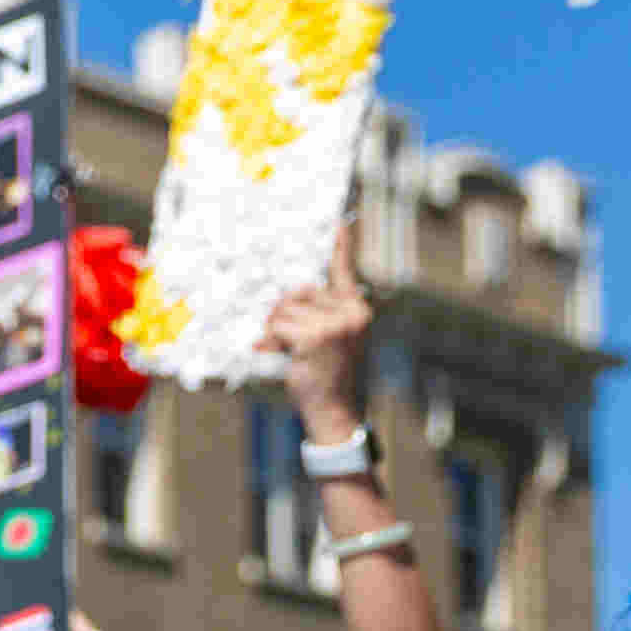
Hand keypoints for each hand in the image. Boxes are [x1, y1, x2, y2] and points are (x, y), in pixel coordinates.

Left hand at [255, 222, 372, 435]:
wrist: (334, 410)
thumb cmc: (325, 374)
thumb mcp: (328, 338)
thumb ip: (317, 314)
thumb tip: (286, 297)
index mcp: (355, 308)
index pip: (344, 271)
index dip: (340, 246)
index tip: (341, 221)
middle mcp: (351, 311)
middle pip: (299, 291)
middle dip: (283, 314)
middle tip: (287, 342)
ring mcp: (336, 322)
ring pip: (285, 308)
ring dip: (276, 331)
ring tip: (289, 353)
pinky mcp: (317, 335)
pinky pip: (280, 326)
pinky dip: (274, 342)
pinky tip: (287, 357)